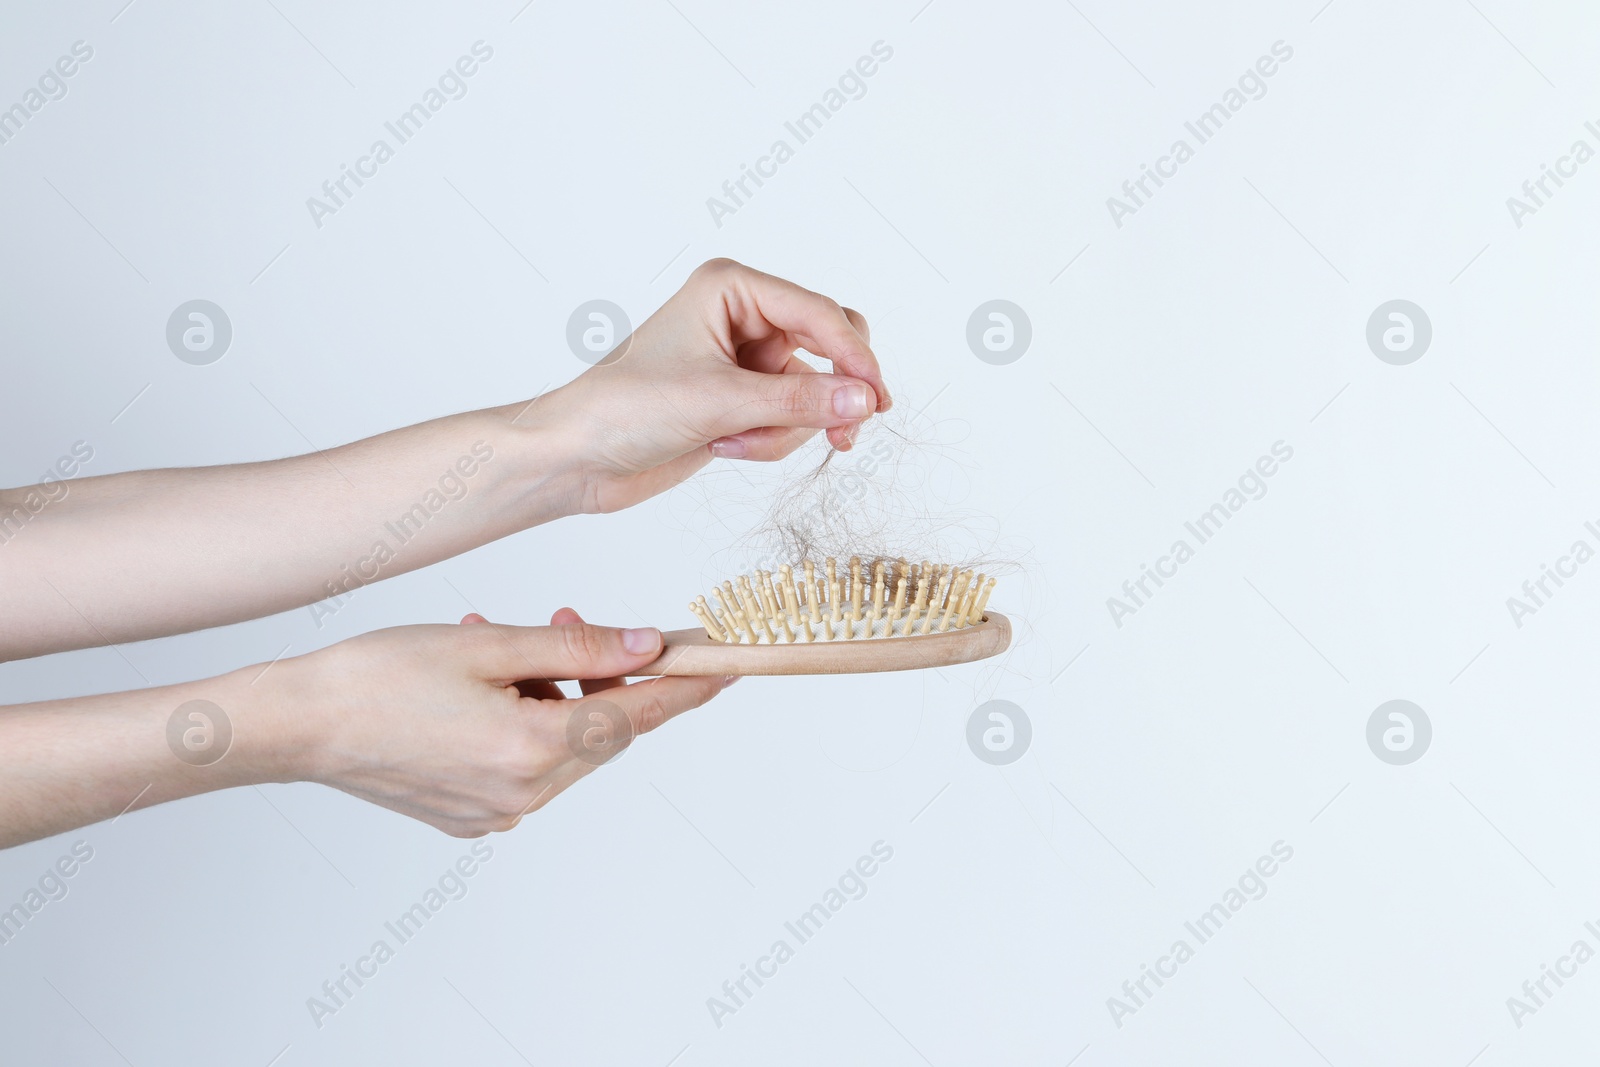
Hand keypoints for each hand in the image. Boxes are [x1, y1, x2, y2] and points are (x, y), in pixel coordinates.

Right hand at [281, 609, 730, 836]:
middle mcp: (522, 794)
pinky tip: (485, 683)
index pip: (637, 717)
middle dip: (597, 675)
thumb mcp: (491, 644)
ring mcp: (495, 813)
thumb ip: (578, 647)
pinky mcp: (470, 816)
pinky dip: (521, 719)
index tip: (724, 668)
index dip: (684, 688)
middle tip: (571, 620)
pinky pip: (524, 763)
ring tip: (503, 645)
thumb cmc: (379, 676)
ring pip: (562, 743)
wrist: (298, 725)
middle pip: (599, 730)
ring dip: (552, 691)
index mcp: (532, 751)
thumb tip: (647, 646)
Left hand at [543, 258, 890, 512]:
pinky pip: (791, 418)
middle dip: (828, 392)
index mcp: (731, 288)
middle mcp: (742, 314)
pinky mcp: (742, 398)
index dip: (854, 357)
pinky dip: (770, 441)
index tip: (876, 400)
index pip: (819, 313)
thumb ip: (798, 402)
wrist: (576, 458)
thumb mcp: (718, 403)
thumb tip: (863, 400)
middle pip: (830, 344)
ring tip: (738, 443)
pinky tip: (728, 448)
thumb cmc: (623, 410)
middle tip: (845, 432)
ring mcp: (744, 359)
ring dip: (785, 428)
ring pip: (813, 390)